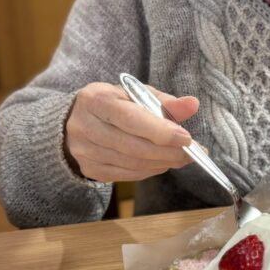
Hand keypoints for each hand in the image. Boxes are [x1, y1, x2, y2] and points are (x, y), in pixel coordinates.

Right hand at [64, 81, 198, 181]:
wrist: (77, 120)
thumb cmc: (114, 104)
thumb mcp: (136, 94)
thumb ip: (165, 101)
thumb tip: (192, 104)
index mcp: (96, 99)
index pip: (131, 118)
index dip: (160, 131)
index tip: (186, 138)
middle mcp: (85, 126)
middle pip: (133, 146)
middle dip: (168, 152)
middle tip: (192, 153)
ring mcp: (85, 151)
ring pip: (132, 163)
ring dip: (162, 163)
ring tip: (181, 158)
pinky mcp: (90, 169)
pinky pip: (127, 175)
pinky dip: (150, 170)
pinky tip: (163, 163)